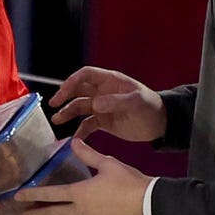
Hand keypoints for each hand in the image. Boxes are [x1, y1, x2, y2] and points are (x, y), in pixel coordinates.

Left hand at [14, 139, 150, 214]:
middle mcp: (81, 211)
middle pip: (53, 214)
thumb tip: (72, 141)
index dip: (33, 195)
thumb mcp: (107, 163)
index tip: (18, 197)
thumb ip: (87, 154)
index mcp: (80, 193)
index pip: (50, 194)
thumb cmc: (128, 181)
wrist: (149, 203)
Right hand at [48, 67, 165, 142]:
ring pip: (80, 107)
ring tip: (57, 121)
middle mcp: (102, 92)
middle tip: (54, 105)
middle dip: (65, 96)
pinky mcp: (103, 122)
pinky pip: (87, 125)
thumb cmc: (151, 107)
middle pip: (78, 91)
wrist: (160, 124)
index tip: (63, 92)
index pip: (85, 75)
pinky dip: (79, 131)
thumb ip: (116, 101)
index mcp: (110, 81)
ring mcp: (101, 107)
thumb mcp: (136, 102)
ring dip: (68, 113)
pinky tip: (73, 139)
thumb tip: (95, 104)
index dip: (72, 81)